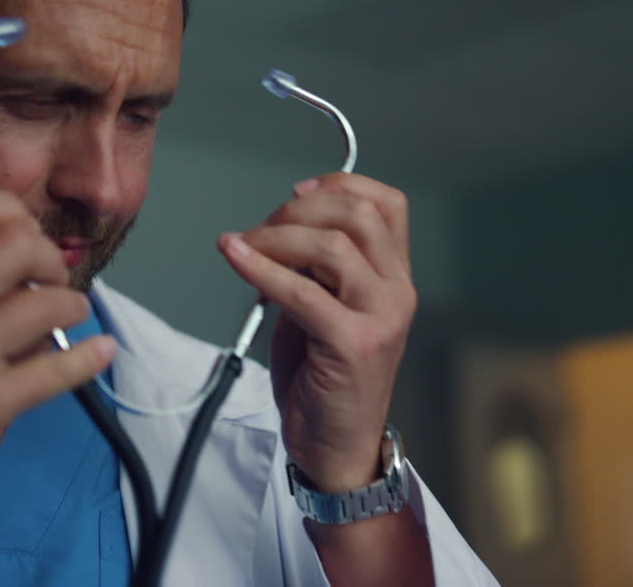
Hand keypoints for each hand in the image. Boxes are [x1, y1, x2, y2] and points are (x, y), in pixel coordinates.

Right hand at [0, 189, 114, 506]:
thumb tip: (16, 235)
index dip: (11, 210)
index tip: (25, 231)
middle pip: (18, 243)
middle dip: (48, 256)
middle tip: (49, 278)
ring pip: (49, 301)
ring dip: (71, 305)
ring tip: (64, 316)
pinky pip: (60, 366)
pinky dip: (89, 356)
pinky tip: (97, 350)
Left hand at [218, 173, 415, 492]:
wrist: (335, 447)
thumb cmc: (324, 379)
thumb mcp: (325, 309)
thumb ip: (316, 270)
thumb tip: (279, 229)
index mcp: (395, 279)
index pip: (388, 206)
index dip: (341, 185)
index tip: (296, 191)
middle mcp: (397, 292)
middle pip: (357, 215)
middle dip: (298, 209)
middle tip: (259, 228)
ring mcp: (382, 317)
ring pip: (331, 246)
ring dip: (276, 236)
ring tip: (243, 246)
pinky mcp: (355, 344)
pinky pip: (302, 292)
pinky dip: (261, 268)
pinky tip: (234, 257)